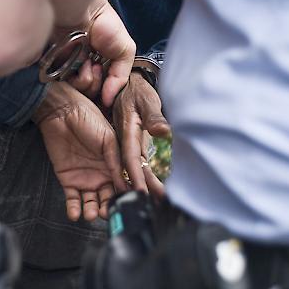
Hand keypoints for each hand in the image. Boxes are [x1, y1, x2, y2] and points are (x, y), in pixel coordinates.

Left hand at [33, 82, 121, 220]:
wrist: (62, 112)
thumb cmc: (89, 119)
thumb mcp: (108, 139)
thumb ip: (116, 161)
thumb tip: (125, 184)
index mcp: (115, 166)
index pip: (123, 186)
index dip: (125, 197)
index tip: (128, 206)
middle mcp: (102, 175)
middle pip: (107, 199)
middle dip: (108, 209)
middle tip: (107, 214)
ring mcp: (84, 179)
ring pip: (90, 202)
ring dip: (91, 211)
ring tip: (91, 215)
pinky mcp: (67, 180)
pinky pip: (72, 199)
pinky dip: (73, 209)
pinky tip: (74, 215)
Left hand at [54, 0, 134, 106]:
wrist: (81, 9)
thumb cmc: (103, 23)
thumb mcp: (125, 50)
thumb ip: (121, 77)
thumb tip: (110, 100)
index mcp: (100, 66)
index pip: (105, 91)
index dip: (109, 92)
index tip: (111, 84)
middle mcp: (84, 71)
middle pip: (92, 96)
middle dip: (99, 85)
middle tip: (98, 67)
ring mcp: (70, 72)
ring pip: (80, 94)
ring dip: (88, 80)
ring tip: (90, 63)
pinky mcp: (56, 71)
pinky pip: (66, 88)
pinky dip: (76, 78)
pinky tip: (80, 64)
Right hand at [112, 72, 170, 195]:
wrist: (128, 84)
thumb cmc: (137, 91)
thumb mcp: (146, 99)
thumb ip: (154, 116)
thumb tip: (163, 130)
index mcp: (126, 132)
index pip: (130, 159)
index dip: (136, 177)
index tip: (142, 193)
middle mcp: (125, 142)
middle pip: (134, 169)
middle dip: (144, 188)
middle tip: (157, 204)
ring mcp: (128, 145)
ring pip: (136, 169)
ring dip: (146, 185)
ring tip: (158, 202)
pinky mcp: (133, 146)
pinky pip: (138, 164)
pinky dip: (146, 177)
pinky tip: (153, 188)